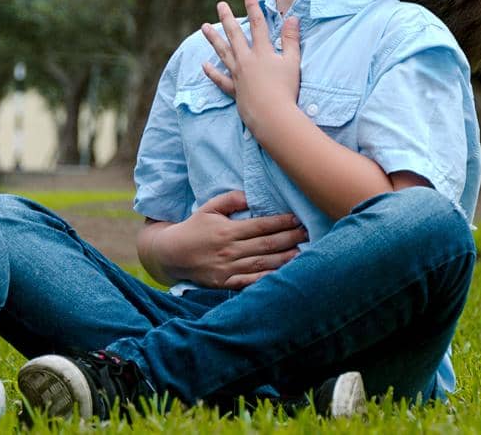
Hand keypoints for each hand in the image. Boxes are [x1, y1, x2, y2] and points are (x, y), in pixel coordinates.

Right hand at [139, 191, 305, 288]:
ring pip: (263, 263)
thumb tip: (251, 197)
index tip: (297, 218)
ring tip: (303, 253)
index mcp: (227, 231)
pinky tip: (283, 274)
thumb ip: (230, 200)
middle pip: (266, 244)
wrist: (172, 255)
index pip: (260, 226)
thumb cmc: (193, 228)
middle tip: (308, 233)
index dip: (281, 222)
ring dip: (285, 258)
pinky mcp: (226, 283)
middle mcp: (230, 250)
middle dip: (289, 238)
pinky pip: (252, 281)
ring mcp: (229, 269)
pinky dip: (268, 278)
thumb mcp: (208, 208)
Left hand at [200, 0, 301, 132]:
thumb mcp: (293, 62)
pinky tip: (205, 65)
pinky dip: (212, 72)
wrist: (273, 116)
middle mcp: (247, 60)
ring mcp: (238, 75)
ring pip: (223, 52)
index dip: (253, 6)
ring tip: (204, 27)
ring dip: (214, 39)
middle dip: (228, 18)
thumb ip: (291, 40)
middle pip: (235, 35)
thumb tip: (292, 18)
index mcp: (262, 52)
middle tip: (220, 5)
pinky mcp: (235, 90)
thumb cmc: (286, 89)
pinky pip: (221, 79)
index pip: (257, 24)